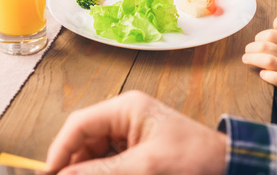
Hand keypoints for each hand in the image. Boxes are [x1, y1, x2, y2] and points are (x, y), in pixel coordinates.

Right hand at [46, 91, 225, 174]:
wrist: (227, 165)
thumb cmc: (195, 158)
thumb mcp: (146, 166)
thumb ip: (102, 171)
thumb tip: (67, 174)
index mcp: (126, 108)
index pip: (80, 124)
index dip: (60, 149)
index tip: (50, 174)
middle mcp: (124, 116)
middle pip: (85, 140)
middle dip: (75, 163)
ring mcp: (130, 132)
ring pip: (94, 153)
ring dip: (89, 169)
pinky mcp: (136, 148)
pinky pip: (109, 160)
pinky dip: (103, 171)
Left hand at [242, 17, 276, 111]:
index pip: (271, 35)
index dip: (259, 37)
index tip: (255, 44)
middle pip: (266, 47)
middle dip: (251, 49)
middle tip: (246, 53)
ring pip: (269, 61)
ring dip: (254, 59)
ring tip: (246, 60)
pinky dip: (268, 76)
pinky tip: (261, 74)